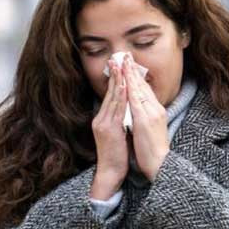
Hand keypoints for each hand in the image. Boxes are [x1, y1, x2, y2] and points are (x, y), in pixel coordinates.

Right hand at [90, 57, 129, 198]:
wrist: (110, 171)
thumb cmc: (117, 155)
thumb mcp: (117, 133)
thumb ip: (120, 120)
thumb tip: (127, 109)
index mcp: (104, 118)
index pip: (111, 95)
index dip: (115, 79)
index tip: (120, 64)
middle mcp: (101, 118)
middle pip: (109, 92)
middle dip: (115, 74)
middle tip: (118, 57)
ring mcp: (104, 123)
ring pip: (112, 98)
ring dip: (117, 81)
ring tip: (121, 66)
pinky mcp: (108, 129)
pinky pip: (116, 109)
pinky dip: (120, 96)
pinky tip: (124, 86)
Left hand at [123, 53, 169, 179]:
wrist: (161, 163)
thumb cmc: (154, 151)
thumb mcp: (150, 130)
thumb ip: (144, 118)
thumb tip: (137, 111)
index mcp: (156, 111)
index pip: (145, 89)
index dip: (137, 76)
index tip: (130, 64)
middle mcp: (155, 109)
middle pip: (143, 85)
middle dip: (133, 70)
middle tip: (125, 55)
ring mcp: (151, 113)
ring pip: (139, 89)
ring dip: (131, 74)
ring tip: (123, 61)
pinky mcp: (145, 120)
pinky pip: (136, 101)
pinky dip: (131, 89)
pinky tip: (125, 80)